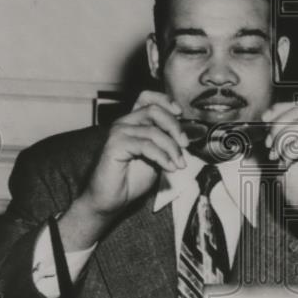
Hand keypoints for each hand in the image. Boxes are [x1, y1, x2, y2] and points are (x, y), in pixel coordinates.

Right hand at [62, 92, 187, 249]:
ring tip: (179, 164)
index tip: (180, 112)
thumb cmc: (131, 180)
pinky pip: (146, 145)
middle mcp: (124, 123)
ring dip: (172, 148)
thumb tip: (186, 136)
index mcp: (133, 122)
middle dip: (175, 127)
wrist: (111, 200)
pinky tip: (169, 168)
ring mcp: (118, 132)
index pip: (147, 97)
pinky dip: (162, 157)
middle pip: (154, 110)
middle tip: (185, 145)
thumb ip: (166, 143)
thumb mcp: (156, 157)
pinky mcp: (114, 145)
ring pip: (153, 131)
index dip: (165, 100)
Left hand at [260, 102, 297, 223]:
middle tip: (269, 145)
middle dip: (277, 125)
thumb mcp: (279, 165)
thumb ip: (275, 147)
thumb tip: (263, 131)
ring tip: (276, 157)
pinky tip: (285, 164)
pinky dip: (290, 151)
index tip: (264, 119)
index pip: (296, 108)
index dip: (279, 109)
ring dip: (282, 139)